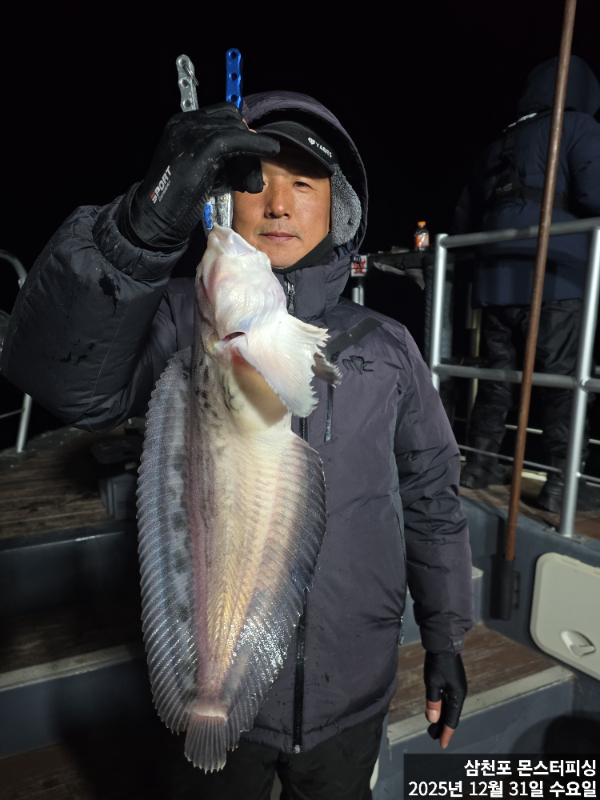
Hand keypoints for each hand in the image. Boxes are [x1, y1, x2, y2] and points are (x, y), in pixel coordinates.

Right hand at [116, 102, 279, 250]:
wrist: (154, 219)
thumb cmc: (177, 201)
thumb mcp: (201, 170)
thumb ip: (219, 156)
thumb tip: (248, 150)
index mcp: (182, 125)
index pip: (223, 114)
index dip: (242, 131)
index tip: (253, 150)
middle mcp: (184, 124)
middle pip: (231, 119)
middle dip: (248, 142)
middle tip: (252, 172)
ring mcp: (189, 135)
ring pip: (235, 129)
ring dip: (252, 151)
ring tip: (252, 180)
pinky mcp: (198, 151)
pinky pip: (234, 139)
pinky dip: (255, 143)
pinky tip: (270, 149)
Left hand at [424, 652, 466, 748]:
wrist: (444, 643)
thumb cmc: (437, 663)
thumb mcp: (432, 683)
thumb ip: (433, 702)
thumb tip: (433, 720)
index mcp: (457, 696)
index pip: (452, 720)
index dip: (446, 733)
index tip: (442, 745)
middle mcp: (460, 693)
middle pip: (452, 715)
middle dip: (443, 727)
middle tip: (434, 738)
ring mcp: (458, 687)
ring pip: (450, 708)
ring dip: (443, 718)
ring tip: (434, 728)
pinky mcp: (454, 682)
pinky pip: (449, 700)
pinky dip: (443, 708)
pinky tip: (437, 711)